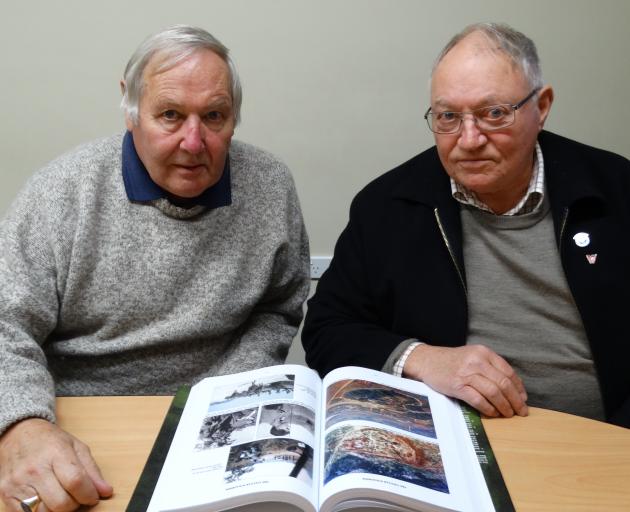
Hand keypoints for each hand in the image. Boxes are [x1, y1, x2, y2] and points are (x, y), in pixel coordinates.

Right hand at [0, 418, 112, 510]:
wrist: (18, 434)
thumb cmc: (49, 440)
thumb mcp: (76, 447)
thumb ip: (92, 470)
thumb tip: (106, 491)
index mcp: (56, 452)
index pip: (76, 481)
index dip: (89, 494)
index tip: (93, 496)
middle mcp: (35, 469)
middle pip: (61, 502)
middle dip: (74, 504)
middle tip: (76, 496)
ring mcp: (18, 483)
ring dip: (57, 509)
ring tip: (60, 496)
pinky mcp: (6, 494)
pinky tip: (45, 500)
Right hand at [404, 344, 528, 417]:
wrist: (427, 361)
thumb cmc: (452, 361)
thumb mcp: (473, 356)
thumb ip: (490, 367)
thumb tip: (513, 388)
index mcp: (483, 352)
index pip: (508, 371)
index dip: (519, 387)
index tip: (523, 398)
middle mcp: (476, 361)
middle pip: (503, 383)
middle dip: (515, 400)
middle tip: (521, 411)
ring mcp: (466, 374)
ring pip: (493, 392)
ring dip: (504, 406)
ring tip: (508, 414)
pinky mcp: (457, 386)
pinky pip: (478, 400)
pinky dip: (488, 409)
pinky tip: (493, 413)